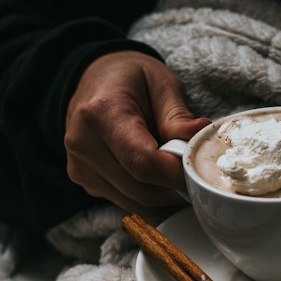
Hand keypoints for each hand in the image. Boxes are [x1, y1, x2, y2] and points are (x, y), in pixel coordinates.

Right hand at [64, 52, 210, 211]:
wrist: (95, 80)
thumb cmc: (130, 78)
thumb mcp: (161, 83)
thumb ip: (178, 116)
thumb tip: (199, 138)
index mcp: (102, 112)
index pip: (143, 163)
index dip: (177, 174)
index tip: (200, 171)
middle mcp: (83, 143)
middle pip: (141, 189)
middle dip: (175, 186)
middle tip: (194, 170)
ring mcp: (80, 166)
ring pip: (137, 202)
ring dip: (165, 195)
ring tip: (174, 168)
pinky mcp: (84, 180)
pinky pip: (127, 202)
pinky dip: (150, 195)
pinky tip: (157, 174)